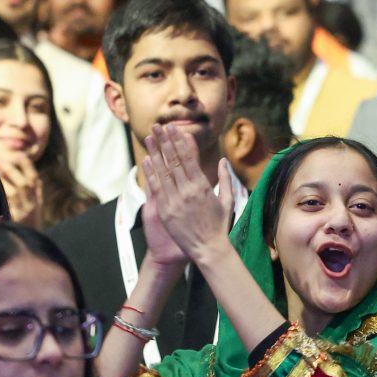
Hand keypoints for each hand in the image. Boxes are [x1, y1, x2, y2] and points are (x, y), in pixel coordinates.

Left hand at [0, 154, 43, 229]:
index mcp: (39, 199)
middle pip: (26, 183)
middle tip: (1, 160)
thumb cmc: (28, 224)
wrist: (29, 243)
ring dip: (6, 179)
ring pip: (17, 191)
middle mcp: (34, 204)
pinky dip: (3, 192)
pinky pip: (9, 202)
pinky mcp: (17, 218)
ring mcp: (26, 211)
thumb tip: (9, 172)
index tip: (18, 155)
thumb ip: (29, 192)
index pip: (35, 179)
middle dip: (14, 170)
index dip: (27, 166)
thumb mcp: (33, 207)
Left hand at [142, 122, 233, 265]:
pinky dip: (151, 173)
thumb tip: (223, 160)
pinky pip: (156, 188)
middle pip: (174, 160)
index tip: (175, 129)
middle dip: (165, 141)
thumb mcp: (228, 200)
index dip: (180, 141)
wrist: (209, 250)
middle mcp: (187, 191)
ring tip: (150, 137)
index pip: (189, 158)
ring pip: (163, 171)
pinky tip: (148, 160)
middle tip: (159, 126)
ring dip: (155, 152)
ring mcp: (175, 201)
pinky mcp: (166, 211)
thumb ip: (225, 179)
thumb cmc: (220, 226)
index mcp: (203, 187)